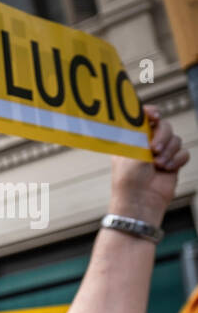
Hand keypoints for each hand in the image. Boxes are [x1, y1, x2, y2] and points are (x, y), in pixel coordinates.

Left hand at [108, 107, 188, 224]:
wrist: (141, 200)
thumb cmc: (129, 178)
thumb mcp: (131, 149)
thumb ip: (139, 130)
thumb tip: (142, 112)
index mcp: (132, 138)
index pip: (144, 117)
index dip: (151, 113)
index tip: (154, 116)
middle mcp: (146, 143)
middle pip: (164, 126)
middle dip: (162, 136)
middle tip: (153, 150)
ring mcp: (160, 153)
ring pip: (175, 139)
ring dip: (168, 151)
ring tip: (158, 165)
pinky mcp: (172, 162)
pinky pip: (183, 152)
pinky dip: (176, 160)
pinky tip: (167, 169)